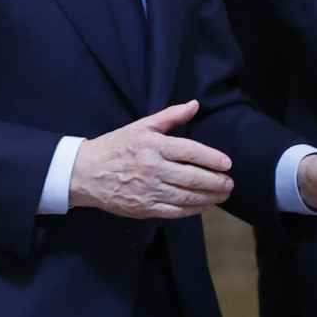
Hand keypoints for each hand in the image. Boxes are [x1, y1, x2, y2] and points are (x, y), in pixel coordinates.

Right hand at [69, 100, 233, 218]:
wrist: (86, 172)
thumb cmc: (116, 146)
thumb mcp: (141, 126)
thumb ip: (170, 116)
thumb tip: (194, 105)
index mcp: (153, 145)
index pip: (190, 152)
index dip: (212, 158)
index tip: (228, 164)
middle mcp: (152, 168)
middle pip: (192, 177)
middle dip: (216, 181)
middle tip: (230, 183)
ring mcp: (147, 190)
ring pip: (186, 197)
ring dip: (209, 197)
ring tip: (223, 195)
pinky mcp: (143, 208)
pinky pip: (174, 211)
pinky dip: (193, 210)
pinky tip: (205, 206)